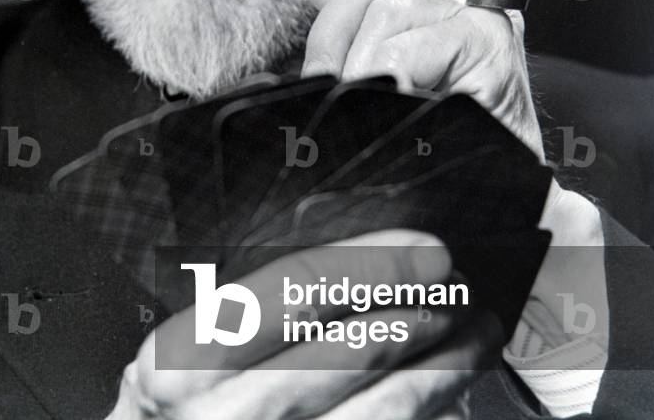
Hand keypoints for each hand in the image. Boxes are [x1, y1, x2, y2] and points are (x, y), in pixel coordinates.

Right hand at [106, 230, 500, 418]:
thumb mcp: (184, 354)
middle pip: (350, 350)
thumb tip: (362, 265)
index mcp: (177, 365)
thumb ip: (249, 311)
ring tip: (475, 333)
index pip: (292, 292)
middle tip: (460, 286)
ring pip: (385, 410)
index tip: (425, 250)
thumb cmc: (181, 414)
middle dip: (421, 308)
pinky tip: (450, 394)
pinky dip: (430, 414)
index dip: (371, 265)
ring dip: (444, 365)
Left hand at [298, 0, 543, 159]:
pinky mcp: (491, 45)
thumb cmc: (426, 134)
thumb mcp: (374, 66)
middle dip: (334, 30)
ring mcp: (481, 16)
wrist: (484, 191)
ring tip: (368, 105)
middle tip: (331, 80)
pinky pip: (404, 49)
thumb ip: (348, 16)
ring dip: (358, 66)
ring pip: (386, 8)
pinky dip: (384, 78)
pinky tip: (396, 102)